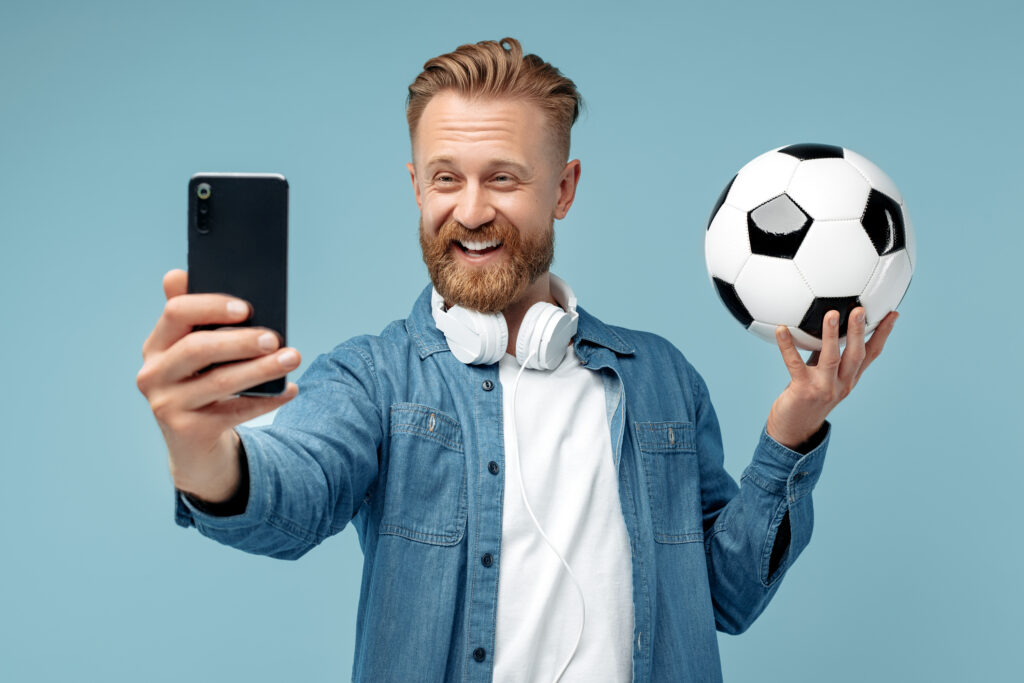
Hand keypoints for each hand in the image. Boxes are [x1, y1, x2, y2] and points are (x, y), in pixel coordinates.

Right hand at [136, 269, 300, 500]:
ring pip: (220, 382)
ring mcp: (166, 405)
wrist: (195, 446)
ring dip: (262, 369)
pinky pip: (234, 412)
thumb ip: (197, 316)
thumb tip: (181, 273)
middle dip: (241, 340)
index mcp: (156, 344)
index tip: (247, 307)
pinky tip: (290, 389)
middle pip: (198, 348)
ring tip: (292, 357)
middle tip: (275, 337)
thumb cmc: (202, 384)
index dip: (211, 306)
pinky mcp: (187, 432)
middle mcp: (153, 374)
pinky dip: (266, 400)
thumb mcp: (197, 352)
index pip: (176, 312)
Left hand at [765, 307, 897, 449]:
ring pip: (832, 359)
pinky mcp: (803, 391)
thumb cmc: (806, 398)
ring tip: (831, 314)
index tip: (892, 313)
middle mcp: (841, 384)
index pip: (872, 354)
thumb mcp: (823, 376)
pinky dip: (787, 346)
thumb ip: (827, 354)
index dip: (883, 334)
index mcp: (850, 379)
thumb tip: (827, 326)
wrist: (794, 431)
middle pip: (856, 355)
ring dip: (832, 335)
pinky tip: (781, 330)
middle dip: (859, 331)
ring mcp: (823, 388)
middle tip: (860, 309)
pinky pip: (795, 364)